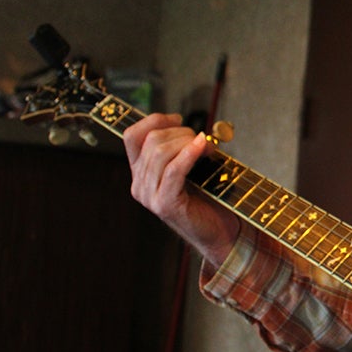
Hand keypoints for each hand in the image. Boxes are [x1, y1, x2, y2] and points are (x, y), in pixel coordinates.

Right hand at [122, 112, 240, 265]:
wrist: (219, 231)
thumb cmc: (208, 198)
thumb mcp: (191, 167)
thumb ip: (185, 149)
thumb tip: (195, 131)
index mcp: (140, 173)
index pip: (132, 136)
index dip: (154, 120)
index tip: (179, 119)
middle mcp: (139, 184)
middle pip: (151, 141)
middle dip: (180, 133)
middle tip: (204, 140)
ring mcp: (149, 196)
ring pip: (161, 153)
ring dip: (188, 143)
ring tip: (209, 148)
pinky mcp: (165, 204)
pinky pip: (173, 171)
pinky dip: (189, 154)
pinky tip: (202, 146)